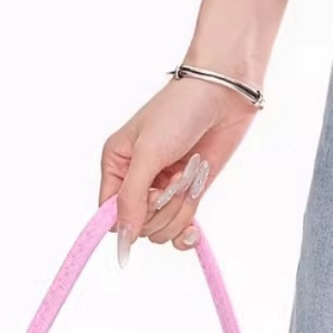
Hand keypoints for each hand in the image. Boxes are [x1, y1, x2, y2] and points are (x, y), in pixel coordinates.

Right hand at [99, 75, 259, 261]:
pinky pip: (180, 230)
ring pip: (161, 229)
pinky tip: (194, 228)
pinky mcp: (189, 194)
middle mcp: (137, 180)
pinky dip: (187, 232)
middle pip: (138, 225)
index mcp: (116, 165)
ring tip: (189, 176)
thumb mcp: (148, 153)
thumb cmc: (179, 112)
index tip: (148, 206)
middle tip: (173, 177)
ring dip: (179, 210)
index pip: (108, 213)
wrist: (223, 95)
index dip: (126, 219)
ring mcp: (164, 189)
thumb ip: (132, 197)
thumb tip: (122, 237)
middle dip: (160, 209)